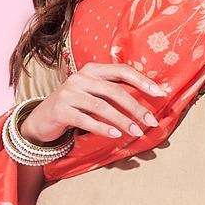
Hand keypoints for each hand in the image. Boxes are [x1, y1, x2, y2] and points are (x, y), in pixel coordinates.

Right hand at [21, 62, 167, 144]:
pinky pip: (85, 120)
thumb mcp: (94, 94)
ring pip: (101, 106)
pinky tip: (116, 135)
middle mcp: (80, 77)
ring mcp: (69, 93)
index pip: (122, 70)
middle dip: (136, 107)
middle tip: (152, 122)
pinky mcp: (61, 110)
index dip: (142, 81)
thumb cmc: (76, 106)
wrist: (43, 118)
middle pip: (114, 91)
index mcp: (92, 70)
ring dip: (122, 120)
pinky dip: (102, 128)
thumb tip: (148, 102)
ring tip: (138, 132)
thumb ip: (114, 93)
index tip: (161, 93)